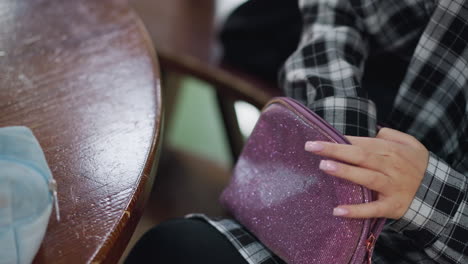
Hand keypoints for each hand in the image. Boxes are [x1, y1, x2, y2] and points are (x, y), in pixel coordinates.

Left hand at [305, 128, 428, 218]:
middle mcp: (390, 166)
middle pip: (360, 156)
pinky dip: (356, 211)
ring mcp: (391, 187)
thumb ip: (389, 135)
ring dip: (345, 172)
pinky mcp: (392, 206)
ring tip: (324, 166)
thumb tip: (370, 132)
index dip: (340, 141)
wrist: (437, 191)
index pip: (361, 143)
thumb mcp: (410, 143)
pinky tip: (337, 210)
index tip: (317, 139)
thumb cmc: (415, 164)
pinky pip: (372, 209)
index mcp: (391, 150)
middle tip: (311, 147)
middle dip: (334, 150)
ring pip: (366, 178)